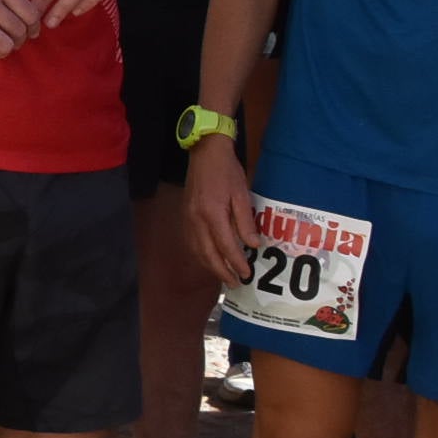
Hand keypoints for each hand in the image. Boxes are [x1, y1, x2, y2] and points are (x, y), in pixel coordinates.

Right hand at [183, 138, 258, 285]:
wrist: (204, 153)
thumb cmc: (227, 171)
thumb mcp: (242, 194)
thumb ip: (245, 221)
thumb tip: (252, 245)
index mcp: (213, 214)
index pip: (226, 246)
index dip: (237, 263)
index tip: (247, 274)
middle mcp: (197, 220)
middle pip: (208, 254)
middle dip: (222, 271)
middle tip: (235, 283)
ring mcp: (188, 218)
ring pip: (197, 250)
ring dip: (210, 266)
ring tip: (224, 275)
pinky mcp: (186, 215)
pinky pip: (192, 242)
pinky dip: (201, 255)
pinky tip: (209, 259)